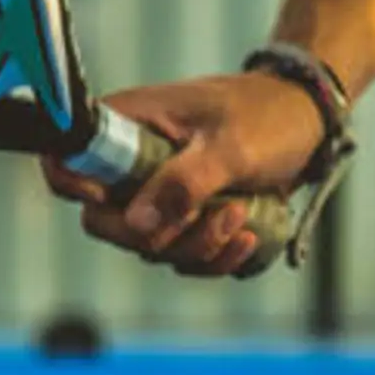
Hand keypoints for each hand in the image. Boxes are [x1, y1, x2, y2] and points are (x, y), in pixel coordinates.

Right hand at [41, 72, 324, 277]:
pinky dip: (215, 258)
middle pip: (106, 223)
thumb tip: (138, 224)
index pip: (65, 161)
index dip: (72, 187)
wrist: (308, 121)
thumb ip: (183, 183)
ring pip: (149, 246)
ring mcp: (156, 194)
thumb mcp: (229, 147)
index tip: (115, 202)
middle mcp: (131, 163)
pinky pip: (182, 257)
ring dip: (198, 248)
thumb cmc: (268, 116)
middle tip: (214, 216)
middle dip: (161, 235)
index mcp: (126, 126)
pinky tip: (248, 238)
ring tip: (243, 217)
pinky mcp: (183, 218)